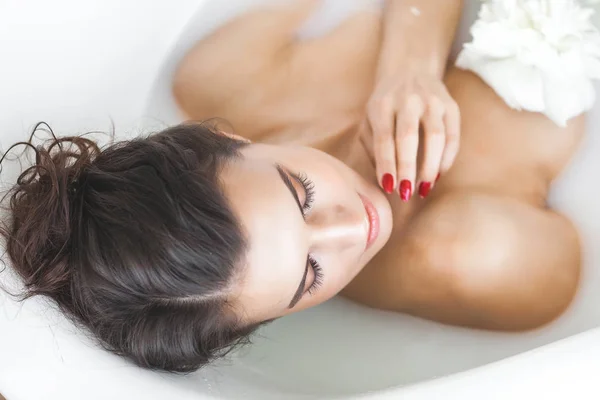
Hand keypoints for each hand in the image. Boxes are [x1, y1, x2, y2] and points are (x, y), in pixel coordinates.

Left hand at [365, 70, 459, 200]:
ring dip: (430, 166)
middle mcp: (408, 100)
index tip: (388, 187)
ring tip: (424, 188)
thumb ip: (371, 146)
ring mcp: (432, 101)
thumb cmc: (385, 104)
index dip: (387, 164)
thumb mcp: (369, 118)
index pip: (384, 139)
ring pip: (436, 136)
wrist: (409, 69)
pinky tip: (439, 174)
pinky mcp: (450, 105)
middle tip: (406, 193)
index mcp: (382, 104)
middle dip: (407, 168)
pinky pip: (453, 135)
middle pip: (409, 137)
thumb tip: (383, 179)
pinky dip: (447, 157)